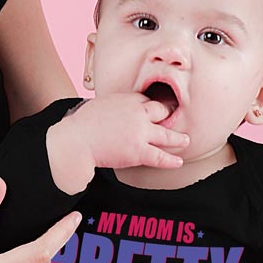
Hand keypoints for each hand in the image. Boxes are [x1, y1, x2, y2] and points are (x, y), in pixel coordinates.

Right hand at [46, 93, 189, 193]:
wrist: (77, 140)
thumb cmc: (82, 124)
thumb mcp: (99, 104)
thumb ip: (113, 105)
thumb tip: (113, 109)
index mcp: (127, 99)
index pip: (147, 100)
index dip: (151, 107)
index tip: (154, 111)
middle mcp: (138, 113)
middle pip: (162, 112)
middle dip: (168, 116)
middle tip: (174, 120)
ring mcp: (141, 133)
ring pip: (167, 135)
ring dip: (178, 139)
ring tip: (185, 141)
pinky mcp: (139, 151)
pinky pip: (161, 157)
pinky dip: (171, 160)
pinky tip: (177, 162)